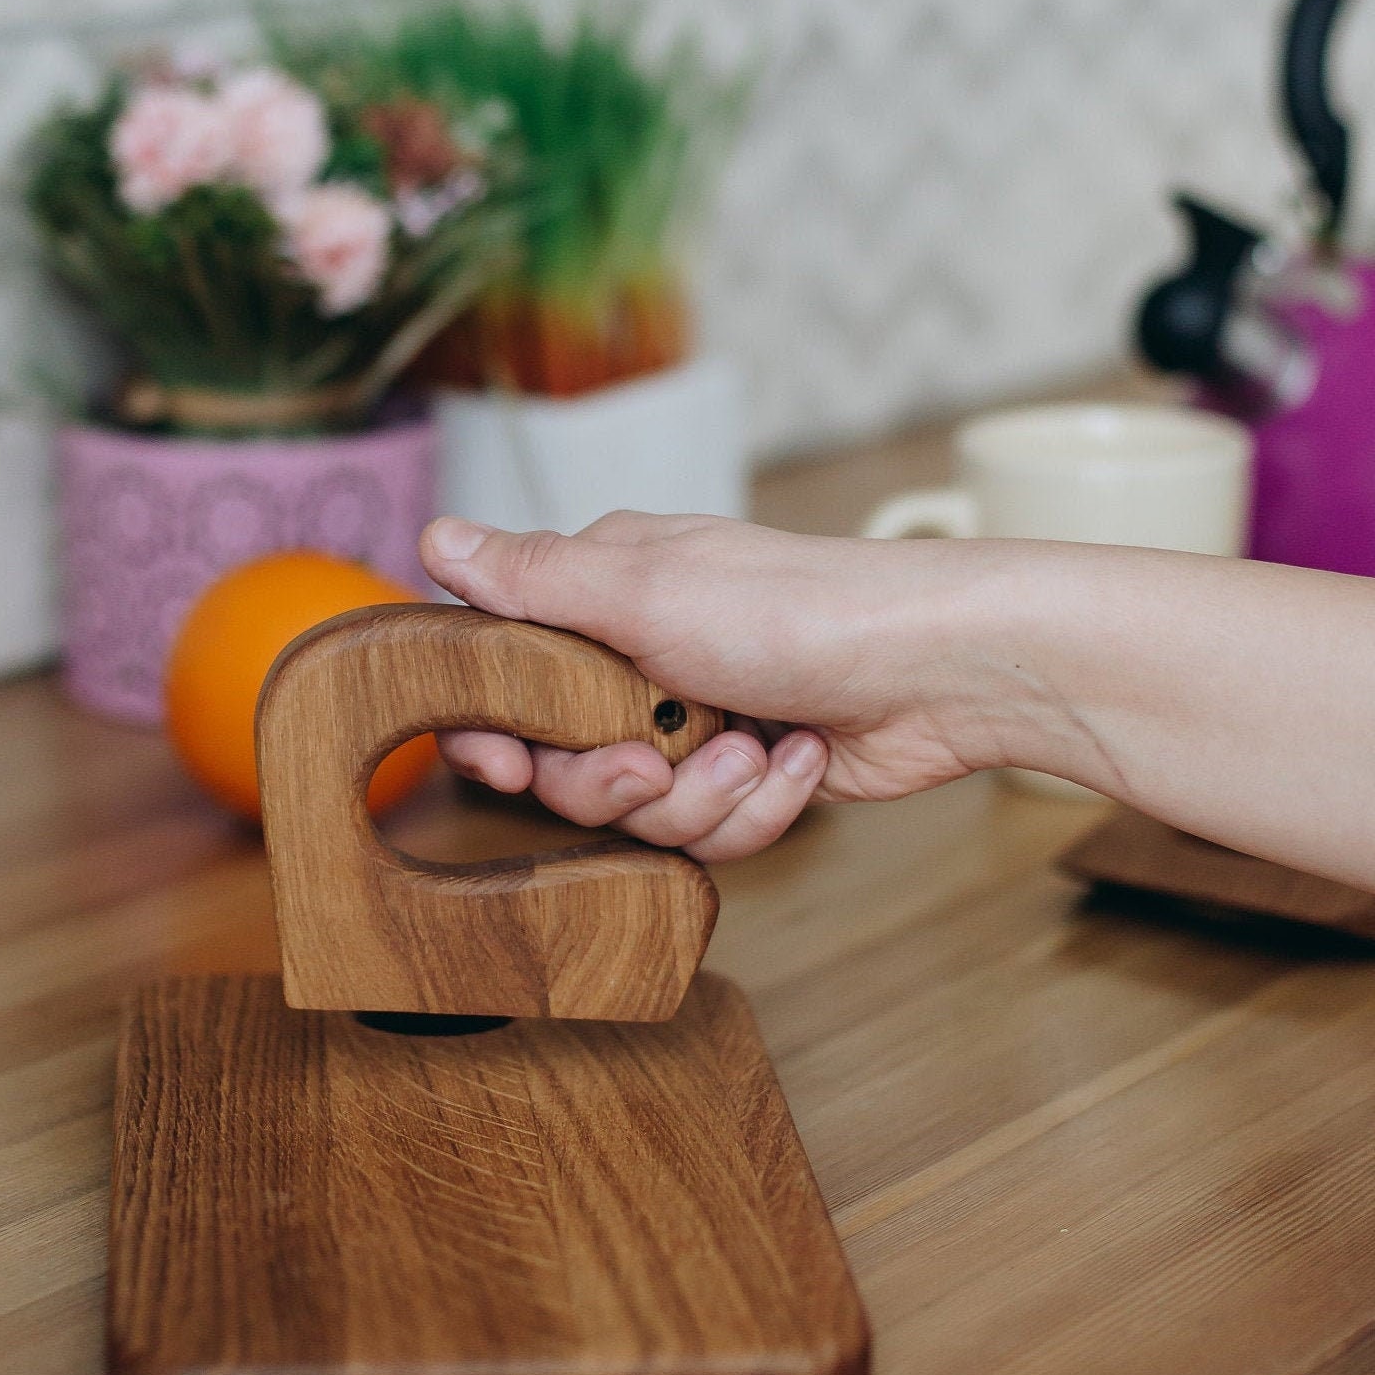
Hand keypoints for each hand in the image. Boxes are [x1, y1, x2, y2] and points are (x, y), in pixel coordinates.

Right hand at [419, 509, 1029, 861]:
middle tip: (658, 756)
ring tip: (757, 748)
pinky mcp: (747, 777)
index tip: (507, 761)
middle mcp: (641, 660)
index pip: (505, 681)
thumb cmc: (801, 608)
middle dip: (617, 780)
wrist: (939, 670)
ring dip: (703, 796)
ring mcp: (696, 722)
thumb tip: (435, 539)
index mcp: (603, 597)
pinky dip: (758, 809)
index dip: (497, 735)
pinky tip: (798, 759)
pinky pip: (710, 835)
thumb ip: (533, 581)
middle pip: (567, 770)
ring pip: (641, 815)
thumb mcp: (647, 589)